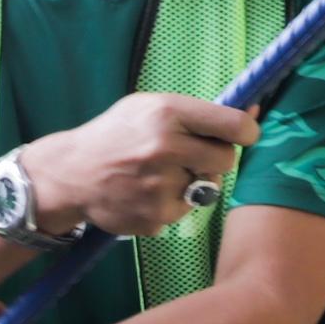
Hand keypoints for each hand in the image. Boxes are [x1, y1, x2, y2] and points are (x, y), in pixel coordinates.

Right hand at [29, 92, 257, 238]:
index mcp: (166, 114)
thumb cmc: (116, 135)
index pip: (234, 125)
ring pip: (206, 188)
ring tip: (157, 174)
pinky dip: (171, 203)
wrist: (71, 174)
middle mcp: (165, 149)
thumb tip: (253, 111)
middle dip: (216, 158)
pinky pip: (184, 210)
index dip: (247, 131)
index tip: (244, 134)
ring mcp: (160, 186)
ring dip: (190, 182)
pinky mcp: (156, 217)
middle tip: (192, 156)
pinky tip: (145, 192)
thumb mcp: (148, 107)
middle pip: (226, 160)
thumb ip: (197, 112)